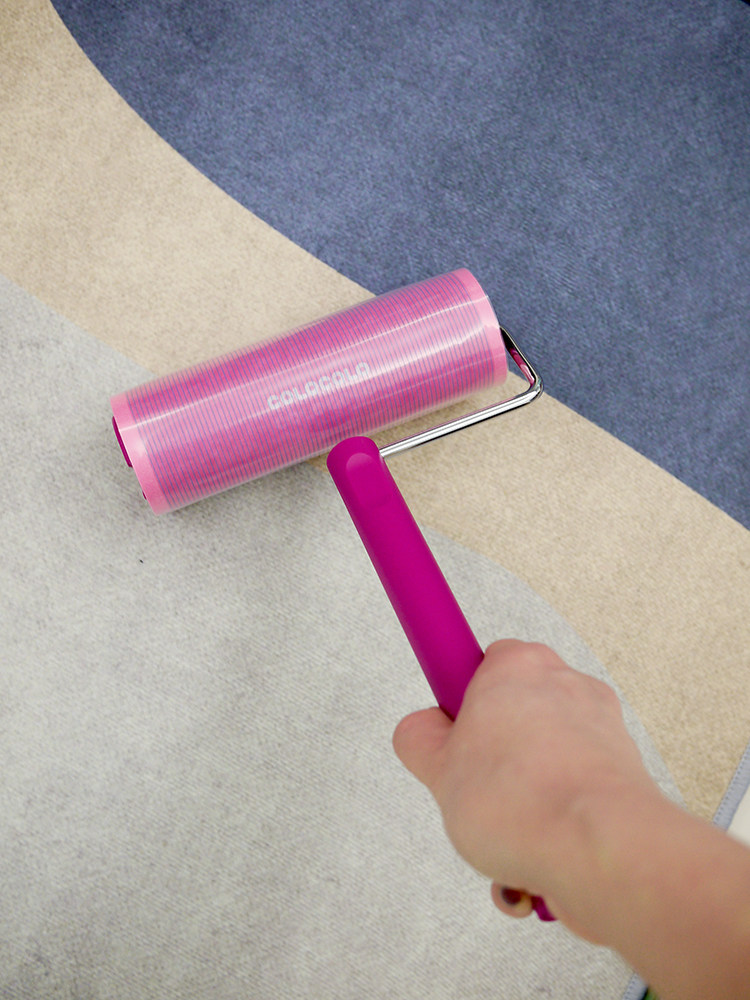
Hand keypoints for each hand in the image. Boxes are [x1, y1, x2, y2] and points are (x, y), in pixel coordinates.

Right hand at [393, 639, 657, 936]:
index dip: (460, 703)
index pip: (479, 663)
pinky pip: (576, 789)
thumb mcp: (437, 770)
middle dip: (492, 758)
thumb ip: (420, 740)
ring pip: (545, 759)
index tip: (452, 733)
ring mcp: (600, 723)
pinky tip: (540, 856)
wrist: (601, 849)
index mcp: (515, 666)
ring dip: (524, 798)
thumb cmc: (523, 800)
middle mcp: (563, 682)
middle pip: (513, 714)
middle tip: (474, 790)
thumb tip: (421, 730)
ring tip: (509, 837)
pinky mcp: (624, 766)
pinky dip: (558, 819)